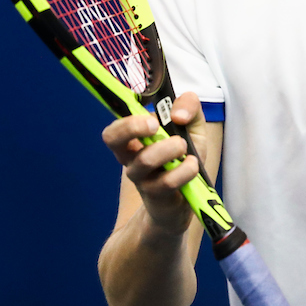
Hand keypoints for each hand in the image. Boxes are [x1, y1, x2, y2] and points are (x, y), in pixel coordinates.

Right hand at [101, 91, 207, 234]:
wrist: (187, 200)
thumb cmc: (182, 158)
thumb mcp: (191, 126)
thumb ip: (188, 106)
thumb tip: (177, 114)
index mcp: (134, 140)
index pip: (113, 128)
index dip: (127, 120)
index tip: (153, 118)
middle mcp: (131, 159)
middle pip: (113, 139)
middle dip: (134, 126)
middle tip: (157, 126)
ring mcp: (142, 178)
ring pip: (145, 159)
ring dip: (170, 148)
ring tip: (184, 147)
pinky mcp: (157, 195)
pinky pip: (168, 180)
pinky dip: (186, 168)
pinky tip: (193, 164)